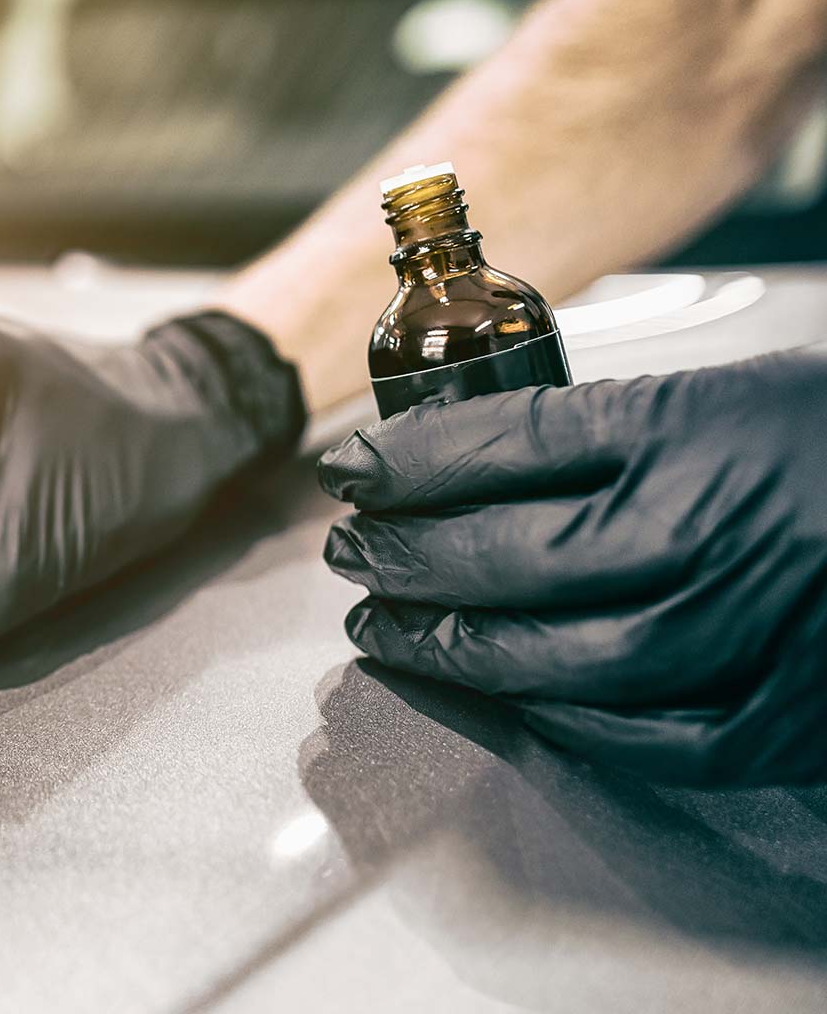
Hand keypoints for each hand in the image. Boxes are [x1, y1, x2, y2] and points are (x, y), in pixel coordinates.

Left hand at [319, 347, 826, 784]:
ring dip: (445, 646)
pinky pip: (635, 735)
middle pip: (503, 553)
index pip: (503, 443)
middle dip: (400, 552)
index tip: (354, 464)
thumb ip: (612, 426)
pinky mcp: (778, 716)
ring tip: (386, 628)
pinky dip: (550, 719)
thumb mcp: (734, 391)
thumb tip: (461, 454)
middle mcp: (709, 530)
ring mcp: (744, 631)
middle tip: (349, 549)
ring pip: (548, 657)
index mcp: (694, 428)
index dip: (407, 458)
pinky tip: (498, 696)